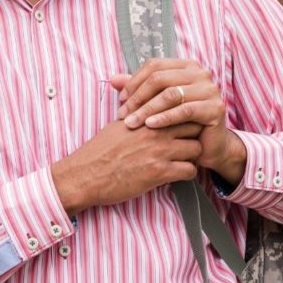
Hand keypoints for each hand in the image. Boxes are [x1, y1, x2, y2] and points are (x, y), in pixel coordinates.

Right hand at [52, 119, 202, 216]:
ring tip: (184, 159)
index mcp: (145, 116)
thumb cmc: (99, 151)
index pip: (179, 108)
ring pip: (196, 148)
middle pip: (193, 125)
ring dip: (193, 155)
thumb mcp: (117, 125)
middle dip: (195, 133)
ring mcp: (159, 151)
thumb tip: (146, 108)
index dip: (185, 116)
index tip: (184, 124)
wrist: (85, 175)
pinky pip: (190, 170)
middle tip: (189, 141)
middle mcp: (155, 131)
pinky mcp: (159, 172)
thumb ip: (136, 114)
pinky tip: (177, 174)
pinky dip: (187, 173)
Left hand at [110, 59, 245, 182]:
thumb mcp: (156, 104)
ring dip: (147, 109)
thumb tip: (113, 79)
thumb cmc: (179, 124)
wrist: (207, 147)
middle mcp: (200, 73)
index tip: (121, 100)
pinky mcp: (215, 108)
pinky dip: (165, 118)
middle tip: (123, 114)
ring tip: (131, 123)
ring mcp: (210, 89)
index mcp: (186, 66)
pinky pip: (185, 110)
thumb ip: (138, 89)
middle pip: (161, 78)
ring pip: (170, 94)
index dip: (134, 81)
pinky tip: (150, 126)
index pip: (154, 66)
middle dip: (138, 97)